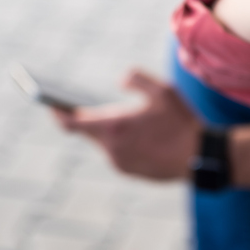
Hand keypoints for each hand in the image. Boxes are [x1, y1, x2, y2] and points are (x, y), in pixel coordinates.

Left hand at [53, 70, 200, 179]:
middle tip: (81, 105)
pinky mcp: (130, 171)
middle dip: (86, 118)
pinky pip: (118, 153)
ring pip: (104, 142)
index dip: (58, 113)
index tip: (50, 104)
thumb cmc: (180, 121)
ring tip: (118, 117)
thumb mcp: (162, 90)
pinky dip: (122, 142)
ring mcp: (120, 163)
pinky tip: (136, 134)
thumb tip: (120, 81)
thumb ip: (136, 78)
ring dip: (109, 130)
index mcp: (114, 126)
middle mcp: (111, 148)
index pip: (72, 123)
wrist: (199, 156)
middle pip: (88, 132)